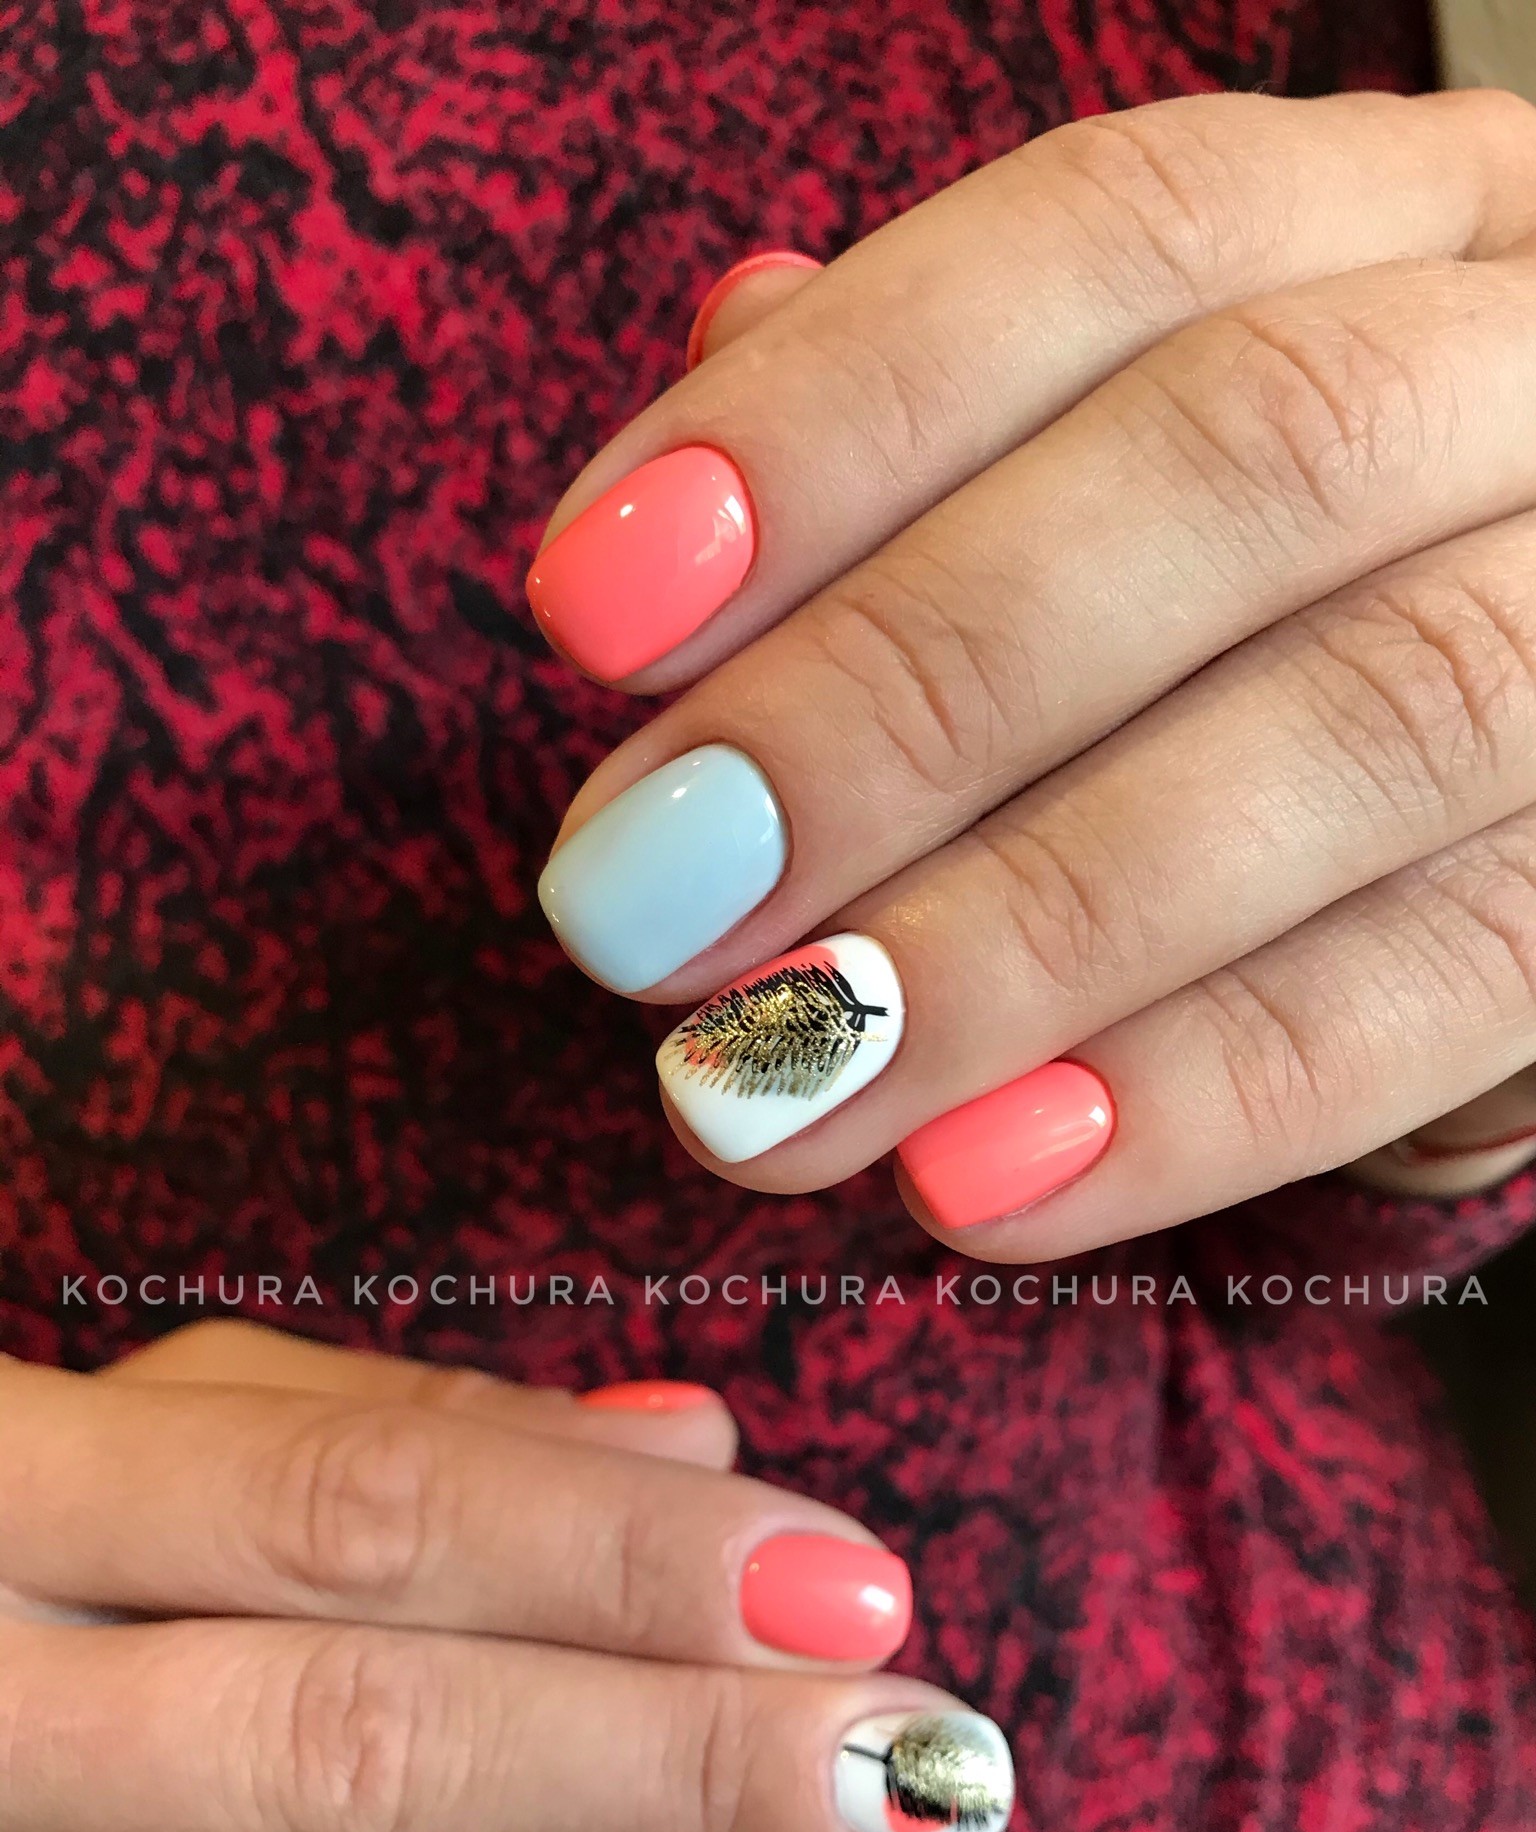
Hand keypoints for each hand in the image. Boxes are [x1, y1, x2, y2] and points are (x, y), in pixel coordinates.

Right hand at [0, 1322, 1009, 1831]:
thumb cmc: (7, 1551)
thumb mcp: (145, 1431)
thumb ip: (395, 1423)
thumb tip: (695, 1447)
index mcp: (12, 1497)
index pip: (359, 1508)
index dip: (621, 1555)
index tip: (853, 1592)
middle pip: (365, 1744)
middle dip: (672, 1769)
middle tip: (916, 1777)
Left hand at [530, 89, 1535, 1250]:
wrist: (1530, 764)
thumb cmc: (1245, 614)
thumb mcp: (1105, 473)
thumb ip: (919, 451)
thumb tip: (680, 475)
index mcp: (1390, 223)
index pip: (1121, 236)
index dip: (839, 416)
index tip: (588, 617)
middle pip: (1246, 463)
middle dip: (899, 697)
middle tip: (642, 907)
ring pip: (1368, 728)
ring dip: (1018, 935)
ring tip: (765, 1091)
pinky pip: (1457, 983)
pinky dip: (1201, 1097)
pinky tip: (975, 1185)